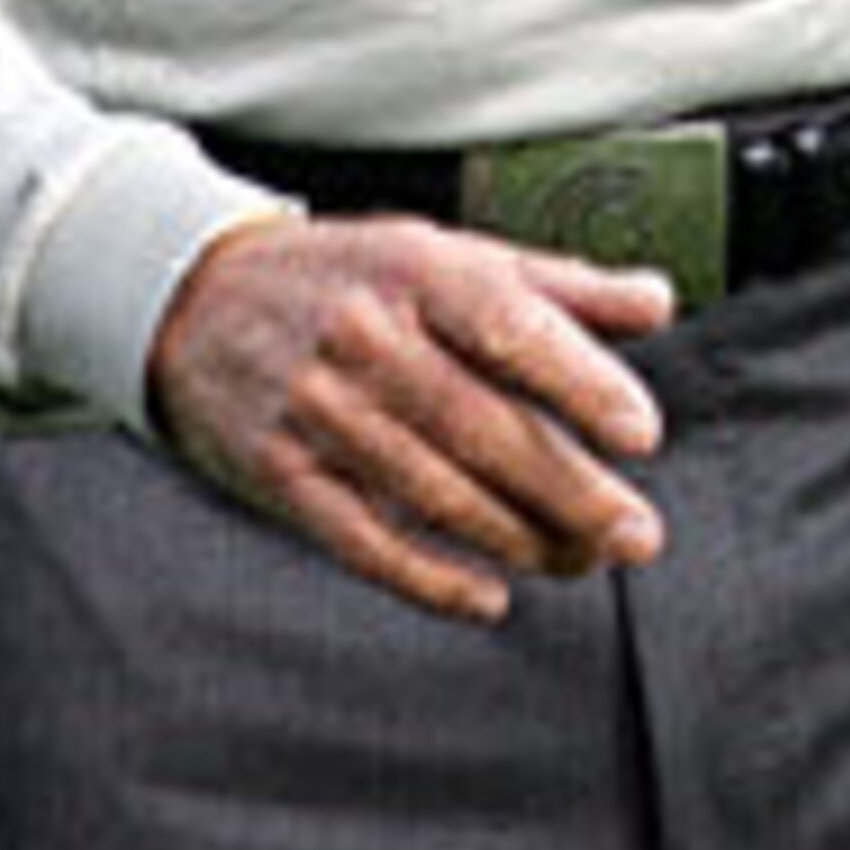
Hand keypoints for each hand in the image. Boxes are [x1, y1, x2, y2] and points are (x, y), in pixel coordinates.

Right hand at [147, 212, 674, 622]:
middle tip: (636, 532)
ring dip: (520, 538)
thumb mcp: (444, 254)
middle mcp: (365, 338)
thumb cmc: (342, 278)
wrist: (192, 296)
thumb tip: (657, 301)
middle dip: (570, 489)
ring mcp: (319, 410)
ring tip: (583, 560)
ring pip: (434, 492)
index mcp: (415, 272)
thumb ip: (557, 284)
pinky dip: (432, 578)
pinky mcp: (283, 472)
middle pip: (481, 425)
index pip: (508, 325)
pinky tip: (488, 594)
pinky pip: (366, 541)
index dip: (580, 380)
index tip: (640, 431)